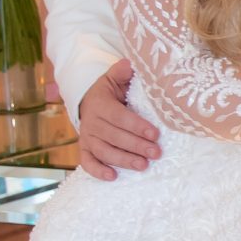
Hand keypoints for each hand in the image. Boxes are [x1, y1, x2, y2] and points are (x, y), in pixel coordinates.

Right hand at [78, 61, 160, 179]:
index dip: (137, 126)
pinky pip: (87, 163)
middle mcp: (91, 122)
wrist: (88, 103)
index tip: (155, 134)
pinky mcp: (85, 150)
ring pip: (104, 151)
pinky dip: (97, 171)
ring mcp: (87, 138)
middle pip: (114, 137)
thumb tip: (130, 63)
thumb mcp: (114, 78)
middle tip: (156, 152)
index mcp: (100, 104)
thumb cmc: (109, 92)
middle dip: (136, 146)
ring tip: (143, 166)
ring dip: (123, 160)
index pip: (120, 117)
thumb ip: (122, 72)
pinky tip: (113, 177)